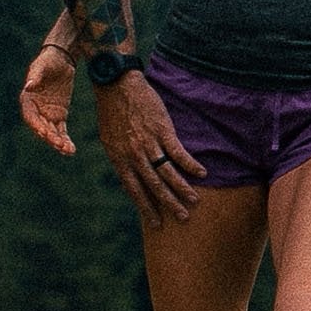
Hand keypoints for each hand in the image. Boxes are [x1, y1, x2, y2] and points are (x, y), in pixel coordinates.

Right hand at [18, 43, 79, 157]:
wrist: (62, 59)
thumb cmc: (49, 60)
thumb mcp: (42, 65)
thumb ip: (36, 75)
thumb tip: (29, 85)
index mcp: (28, 99)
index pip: (30, 116)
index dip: (36, 126)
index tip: (45, 133)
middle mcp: (36, 110)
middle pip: (41, 127)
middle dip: (50, 138)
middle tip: (60, 145)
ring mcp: (47, 114)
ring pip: (52, 132)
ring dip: (58, 142)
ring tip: (68, 151)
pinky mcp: (59, 115)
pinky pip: (61, 130)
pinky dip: (65, 139)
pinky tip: (70, 149)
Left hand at [95, 72, 203, 223]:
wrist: (116, 86)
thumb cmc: (112, 112)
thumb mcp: (109, 140)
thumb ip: (121, 160)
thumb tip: (129, 178)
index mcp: (120, 160)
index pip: (135, 191)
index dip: (147, 208)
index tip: (157, 224)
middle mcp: (134, 155)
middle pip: (154, 186)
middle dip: (169, 204)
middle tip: (182, 218)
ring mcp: (149, 143)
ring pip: (168, 172)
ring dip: (182, 188)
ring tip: (194, 200)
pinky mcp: (162, 130)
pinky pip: (178, 152)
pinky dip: (190, 164)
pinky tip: (201, 173)